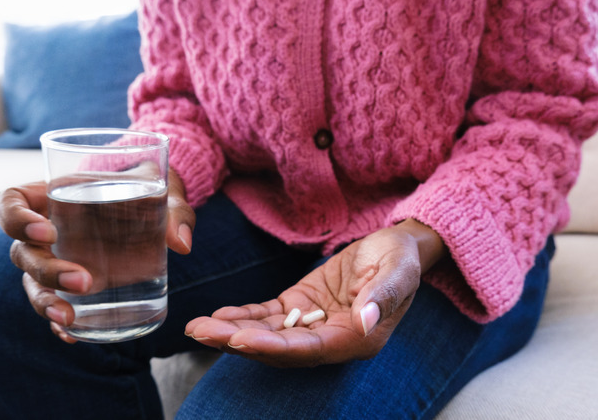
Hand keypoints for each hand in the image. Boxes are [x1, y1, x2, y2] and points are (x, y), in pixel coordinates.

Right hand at [0, 170, 194, 342]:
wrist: (154, 207)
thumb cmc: (148, 190)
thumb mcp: (163, 190)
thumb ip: (175, 209)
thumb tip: (181, 243)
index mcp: (53, 195)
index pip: (10, 202)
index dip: (15, 218)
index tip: (47, 231)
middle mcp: (46, 231)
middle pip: (22, 253)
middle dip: (46, 270)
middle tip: (84, 280)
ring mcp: (56, 260)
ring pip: (32, 284)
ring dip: (45, 302)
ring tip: (69, 318)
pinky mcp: (72, 285)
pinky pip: (53, 305)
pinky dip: (58, 323)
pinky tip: (72, 335)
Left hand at [184, 219, 443, 366]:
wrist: (397, 247)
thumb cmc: (402, 259)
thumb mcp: (400, 270)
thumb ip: (385, 295)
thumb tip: (367, 320)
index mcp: (357, 337)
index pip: (309, 349)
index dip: (274, 347)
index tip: (240, 339)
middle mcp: (331, 338)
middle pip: (280, 349)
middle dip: (240, 342)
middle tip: (201, 333)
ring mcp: (313, 323)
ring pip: (268, 334)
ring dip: (232, 332)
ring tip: (196, 327)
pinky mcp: (301, 306)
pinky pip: (268, 316)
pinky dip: (243, 317)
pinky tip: (216, 316)